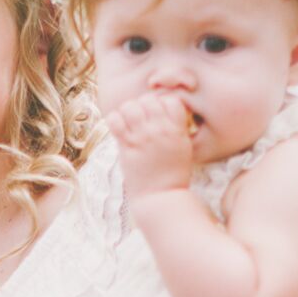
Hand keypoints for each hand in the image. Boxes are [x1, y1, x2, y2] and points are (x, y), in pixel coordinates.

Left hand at [109, 89, 204, 205]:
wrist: (161, 197)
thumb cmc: (173, 174)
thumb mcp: (183, 147)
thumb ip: (176, 128)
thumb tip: (163, 109)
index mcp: (177, 130)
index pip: (171, 100)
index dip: (163, 104)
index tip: (158, 115)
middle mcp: (160, 131)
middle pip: (149, 99)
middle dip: (143, 105)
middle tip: (140, 118)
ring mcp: (142, 138)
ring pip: (130, 106)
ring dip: (127, 111)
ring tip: (128, 122)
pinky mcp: (127, 147)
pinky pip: (114, 120)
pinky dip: (114, 120)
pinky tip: (119, 129)